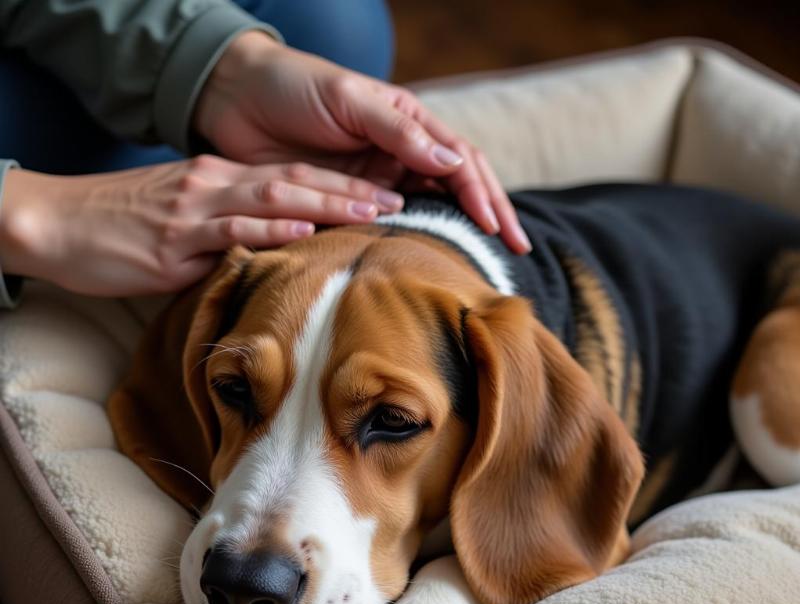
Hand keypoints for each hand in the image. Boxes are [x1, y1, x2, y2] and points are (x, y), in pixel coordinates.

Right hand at [0, 156, 404, 295]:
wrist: (58, 223)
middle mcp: (215, 186)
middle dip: (348, 190)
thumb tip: (273, 252)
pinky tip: (302, 233)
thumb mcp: (186, 221)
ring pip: (271, 200)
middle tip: (397, 198)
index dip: (340, 184)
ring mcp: (196, 210)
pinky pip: (229, 232)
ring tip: (370, 211)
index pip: (291, 178)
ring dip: (324, 205)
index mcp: (220, 181)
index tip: (381, 194)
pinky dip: (269, 231)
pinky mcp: (175, 239)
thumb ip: (230, 231)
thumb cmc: (123, 226)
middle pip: (294, 182)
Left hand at [193, 32, 531, 253]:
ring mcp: (376, 180)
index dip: (484, 193)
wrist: (236, 101)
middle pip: (457, 188)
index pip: (460, 161)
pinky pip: (387, 228)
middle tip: (515, 250)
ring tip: (481, 262)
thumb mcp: (349, 99)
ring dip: (457, 234)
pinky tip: (426, 262)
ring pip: (428, 210)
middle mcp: (399, 153)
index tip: (500, 227)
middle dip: (489, 216)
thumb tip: (454, 163)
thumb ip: (398, 131)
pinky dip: (411, 244)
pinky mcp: (349, 203)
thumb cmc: (294, 87)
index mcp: (407, 122)